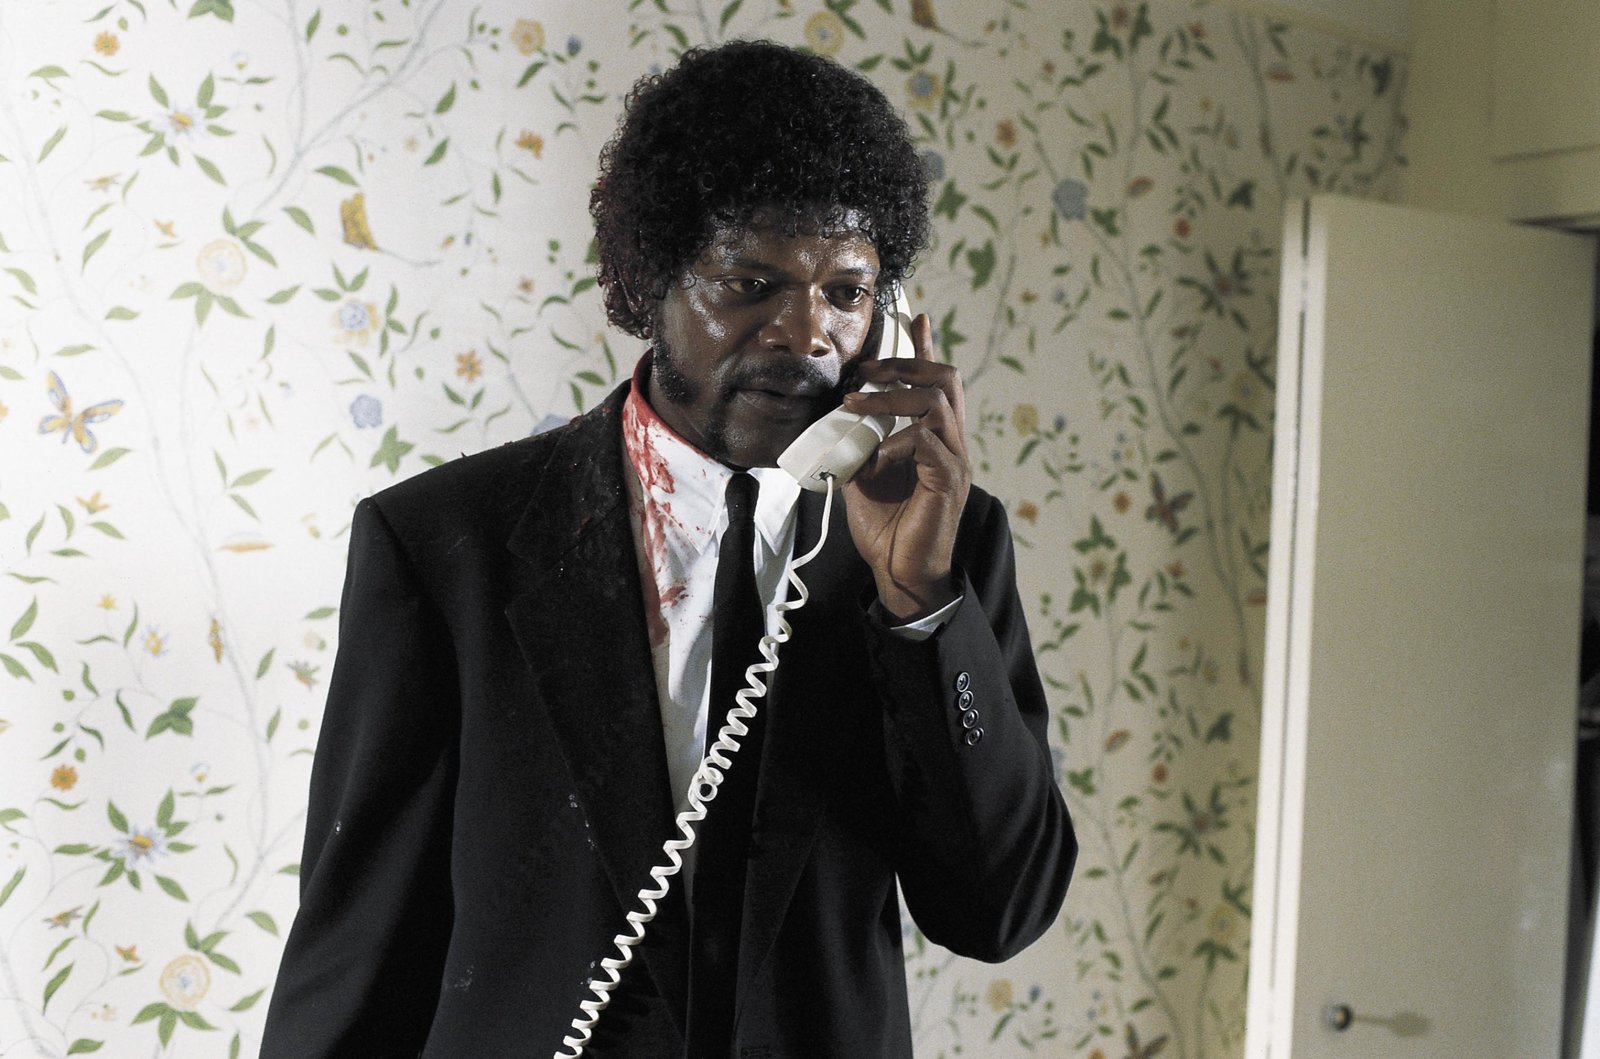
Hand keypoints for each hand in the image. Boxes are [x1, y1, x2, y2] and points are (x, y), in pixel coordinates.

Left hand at [839, 313, 970, 622]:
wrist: (900, 572)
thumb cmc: (886, 526)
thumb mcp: (862, 473)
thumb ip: (857, 443)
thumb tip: (834, 417)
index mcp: (933, 437)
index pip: (935, 382)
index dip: (924, 348)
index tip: (914, 316)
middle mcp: (950, 443)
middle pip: (946, 378)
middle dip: (905, 362)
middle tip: (867, 369)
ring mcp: (953, 461)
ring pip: (936, 401)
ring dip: (891, 396)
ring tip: (855, 405)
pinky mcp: (948, 481)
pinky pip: (926, 441)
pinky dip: (894, 442)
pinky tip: (872, 460)